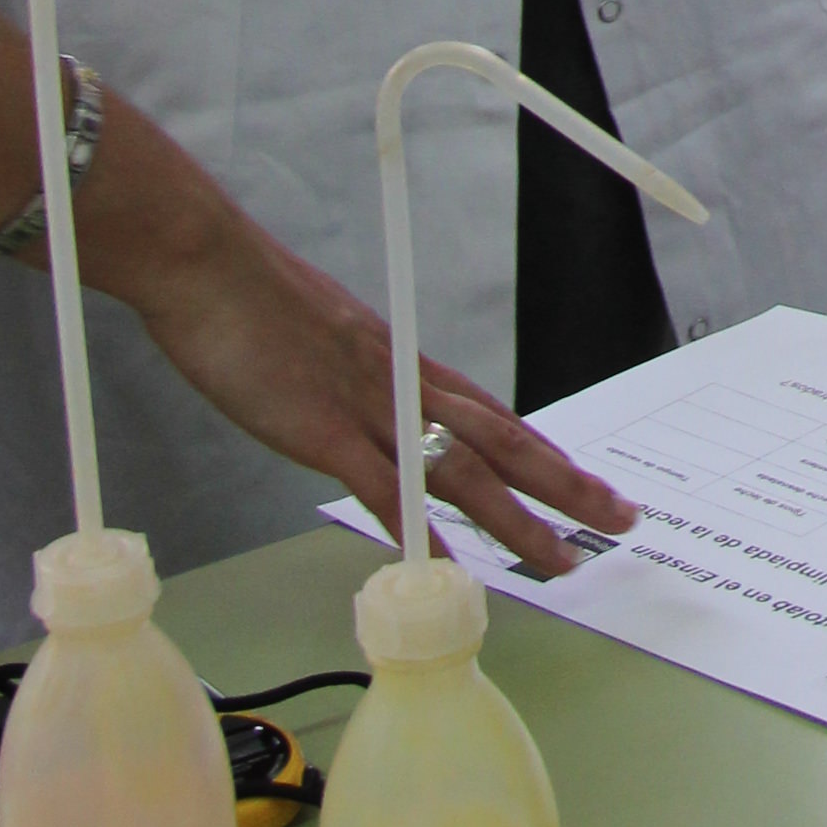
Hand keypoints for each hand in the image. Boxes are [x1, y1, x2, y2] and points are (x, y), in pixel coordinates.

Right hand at [81, 111, 636, 578]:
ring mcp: (365, 408)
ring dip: (514, 520)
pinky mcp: (320, 429)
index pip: (493, 415)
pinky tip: (441, 564)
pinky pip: (378, 487)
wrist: (206, 262)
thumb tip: (360, 409)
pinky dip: (412, 527)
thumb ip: (351, 377)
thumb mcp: (321, 336)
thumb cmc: (249, 295)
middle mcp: (401, 384)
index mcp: (403, 363)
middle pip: (502, 441)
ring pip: (460, 472)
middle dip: (565, 484)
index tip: (582, 481)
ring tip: (559, 558)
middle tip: (621, 517)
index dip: (543, 452)